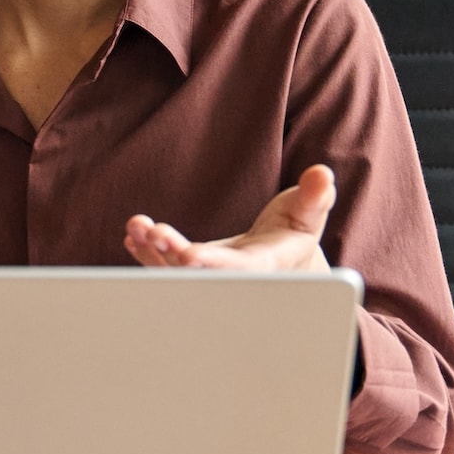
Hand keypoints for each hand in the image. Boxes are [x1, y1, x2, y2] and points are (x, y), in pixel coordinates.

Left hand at [124, 164, 335, 272]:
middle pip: (199, 275)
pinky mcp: (195, 270)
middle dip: (172, 257)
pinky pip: (166, 268)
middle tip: (153, 233)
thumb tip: (322, 175)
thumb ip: (316, 196)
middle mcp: (232, 278)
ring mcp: (209, 276)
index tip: (188, 255)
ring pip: (176, 272)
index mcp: (264, 267)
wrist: (285, 262)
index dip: (212, 264)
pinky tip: (131, 237)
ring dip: (153, 251)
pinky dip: (147, 254)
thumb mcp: (310, 213)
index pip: (237, 269)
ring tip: (136, 226)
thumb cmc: (297, 232)